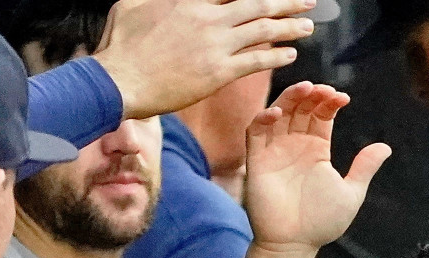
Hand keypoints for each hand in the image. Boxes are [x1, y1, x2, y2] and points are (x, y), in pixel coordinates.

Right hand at [94, 0, 317, 118]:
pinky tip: (291, 55)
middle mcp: (207, 17)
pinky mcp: (219, 71)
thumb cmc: (121, 46)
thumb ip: (156, 0)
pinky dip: (276, 56)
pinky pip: (257, 61)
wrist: (121, 80)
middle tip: (306, 1)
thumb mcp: (131, 5)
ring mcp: (215, 44)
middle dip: (284, 2)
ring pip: (262, 30)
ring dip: (288, 27)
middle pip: (255, 4)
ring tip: (307, 26)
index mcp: (187, 0)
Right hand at [245, 82, 391, 254]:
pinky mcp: (256, 161)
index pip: (321, 116)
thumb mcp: (351, 192)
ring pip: (279, 113)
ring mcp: (275, 151)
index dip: (329, 103)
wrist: (294, 245)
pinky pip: (256, 132)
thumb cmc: (322, 222)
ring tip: (305, 89)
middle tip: (324, 89)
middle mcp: (295, 146)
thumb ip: (364, 168)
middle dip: (312, 95)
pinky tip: (278, 112)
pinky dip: (264, 118)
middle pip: (301, 109)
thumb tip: (385, 147)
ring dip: (290, 98)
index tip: (342, 97)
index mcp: (317, 150)